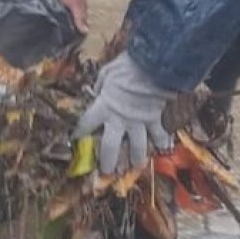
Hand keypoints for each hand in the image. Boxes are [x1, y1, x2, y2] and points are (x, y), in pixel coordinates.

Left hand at [73, 51, 173, 171]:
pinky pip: (160, 136)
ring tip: (134, 166)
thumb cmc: (128, 67)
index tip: (75, 140)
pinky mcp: (156, 120)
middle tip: (106, 171)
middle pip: (110, 147)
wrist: (155, 66)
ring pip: (136, 148)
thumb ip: (101, 86)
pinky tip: (164, 150)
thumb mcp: (107, 73)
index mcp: (103, 107)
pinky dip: (163, 143)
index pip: (86, 124)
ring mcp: (139, 123)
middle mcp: (119, 120)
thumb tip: (97, 91)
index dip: (80, 134)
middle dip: (107, 161)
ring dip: (135, 159)